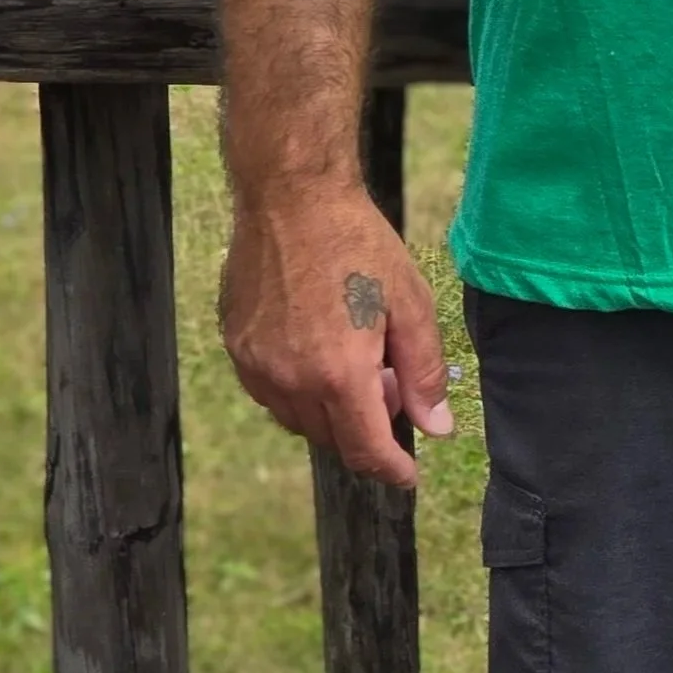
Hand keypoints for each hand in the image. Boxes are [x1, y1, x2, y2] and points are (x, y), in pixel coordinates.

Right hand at [220, 183, 453, 489]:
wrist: (292, 198)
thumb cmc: (358, 244)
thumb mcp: (409, 302)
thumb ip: (423, 372)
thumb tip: (436, 427)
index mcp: (338, 374)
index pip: (365, 449)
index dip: (391, 469)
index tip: (408, 475)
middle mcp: (290, 382)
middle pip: (331, 439)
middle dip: (366, 428)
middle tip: (390, 385)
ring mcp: (256, 367)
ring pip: (298, 419)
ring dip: (331, 410)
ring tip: (356, 360)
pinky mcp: (236, 348)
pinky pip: (270, 393)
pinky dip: (299, 390)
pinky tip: (318, 349)